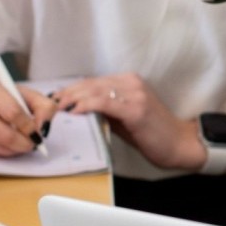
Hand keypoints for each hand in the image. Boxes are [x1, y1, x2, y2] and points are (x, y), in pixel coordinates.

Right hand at [0, 80, 56, 158]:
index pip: (12, 112)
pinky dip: (7, 153)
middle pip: (5, 135)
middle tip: (35, 142)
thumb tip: (44, 128)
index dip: (29, 125)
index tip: (39, 131)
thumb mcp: (25, 94)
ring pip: (0, 148)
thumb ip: (43, 106)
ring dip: (18, 149)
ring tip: (25, 142)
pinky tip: (11, 144)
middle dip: (25, 143)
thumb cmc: (4, 97)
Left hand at [56, 73, 203, 171]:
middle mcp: (131, 82)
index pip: (91, 82)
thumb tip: (77, 108)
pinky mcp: (136, 108)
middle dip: (65, 95)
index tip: (52, 101)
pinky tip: (74, 111)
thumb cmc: (152, 133)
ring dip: (71, 100)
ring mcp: (135, 93)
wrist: (179, 144)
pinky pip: (105, 103)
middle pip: (89, 84)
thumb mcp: (124, 117)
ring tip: (55, 109)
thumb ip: (105, 109)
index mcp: (128, 81)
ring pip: (94, 91)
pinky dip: (86, 105)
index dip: (69, 91)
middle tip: (47, 107)